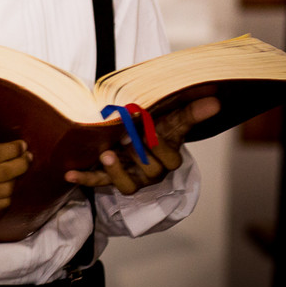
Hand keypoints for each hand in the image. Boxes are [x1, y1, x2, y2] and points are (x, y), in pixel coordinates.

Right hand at [0, 102, 30, 210]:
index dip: (12, 150)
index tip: (22, 144)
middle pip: (2, 173)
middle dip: (21, 164)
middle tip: (28, 155)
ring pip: (5, 189)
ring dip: (17, 178)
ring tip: (21, 166)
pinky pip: (1, 203)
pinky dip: (9, 193)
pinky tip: (10, 181)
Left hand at [65, 97, 219, 194]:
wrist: (136, 133)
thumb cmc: (156, 127)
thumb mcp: (171, 119)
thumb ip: (190, 113)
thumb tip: (216, 101)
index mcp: (168, 158)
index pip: (172, 160)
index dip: (162, 148)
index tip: (152, 133)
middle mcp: (151, 172)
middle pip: (150, 173)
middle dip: (139, 156)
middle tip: (127, 139)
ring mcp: (130, 177)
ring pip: (127, 185)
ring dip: (116, 171)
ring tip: (107, 155)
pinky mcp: (109, 178)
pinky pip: (98, 182)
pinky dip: (84, 178)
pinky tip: (69, 173)